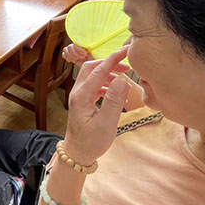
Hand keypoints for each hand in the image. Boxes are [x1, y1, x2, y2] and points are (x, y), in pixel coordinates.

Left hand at [63, 46, 131, 164]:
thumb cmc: (92, 142)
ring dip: (108, 73)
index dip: (113, 59)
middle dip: (109, 63)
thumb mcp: (107, 123)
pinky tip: (116, 90)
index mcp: (82, 96)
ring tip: (125, 77)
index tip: (127, 51)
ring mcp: (78, 97)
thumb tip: (121, 80)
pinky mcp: (82, 101)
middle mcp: (77, 93)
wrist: (77, 154)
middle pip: (92, 68)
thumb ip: (114, 101)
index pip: (98, 70)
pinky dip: (105, 83)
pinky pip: (93, 85)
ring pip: (92, 76)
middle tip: (127, 65)